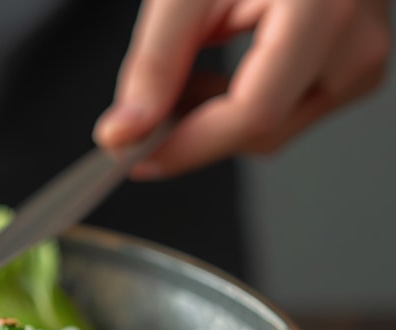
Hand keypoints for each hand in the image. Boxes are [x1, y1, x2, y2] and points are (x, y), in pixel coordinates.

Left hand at [94, 0, 391, 178]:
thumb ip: (155, 63)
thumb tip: (126, 132)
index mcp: (322, 9)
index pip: (253, 113)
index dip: (187, 145)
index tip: (134, 158)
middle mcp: (355, 44)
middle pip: (260, 131)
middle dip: (195, 128)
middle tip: (149, 106)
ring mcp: (360, 62)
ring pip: (271, 132)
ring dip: (214, 117)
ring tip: (189, 71)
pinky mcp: (352, 74)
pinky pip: (285, 116)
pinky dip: (239, 107)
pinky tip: (218, 75)